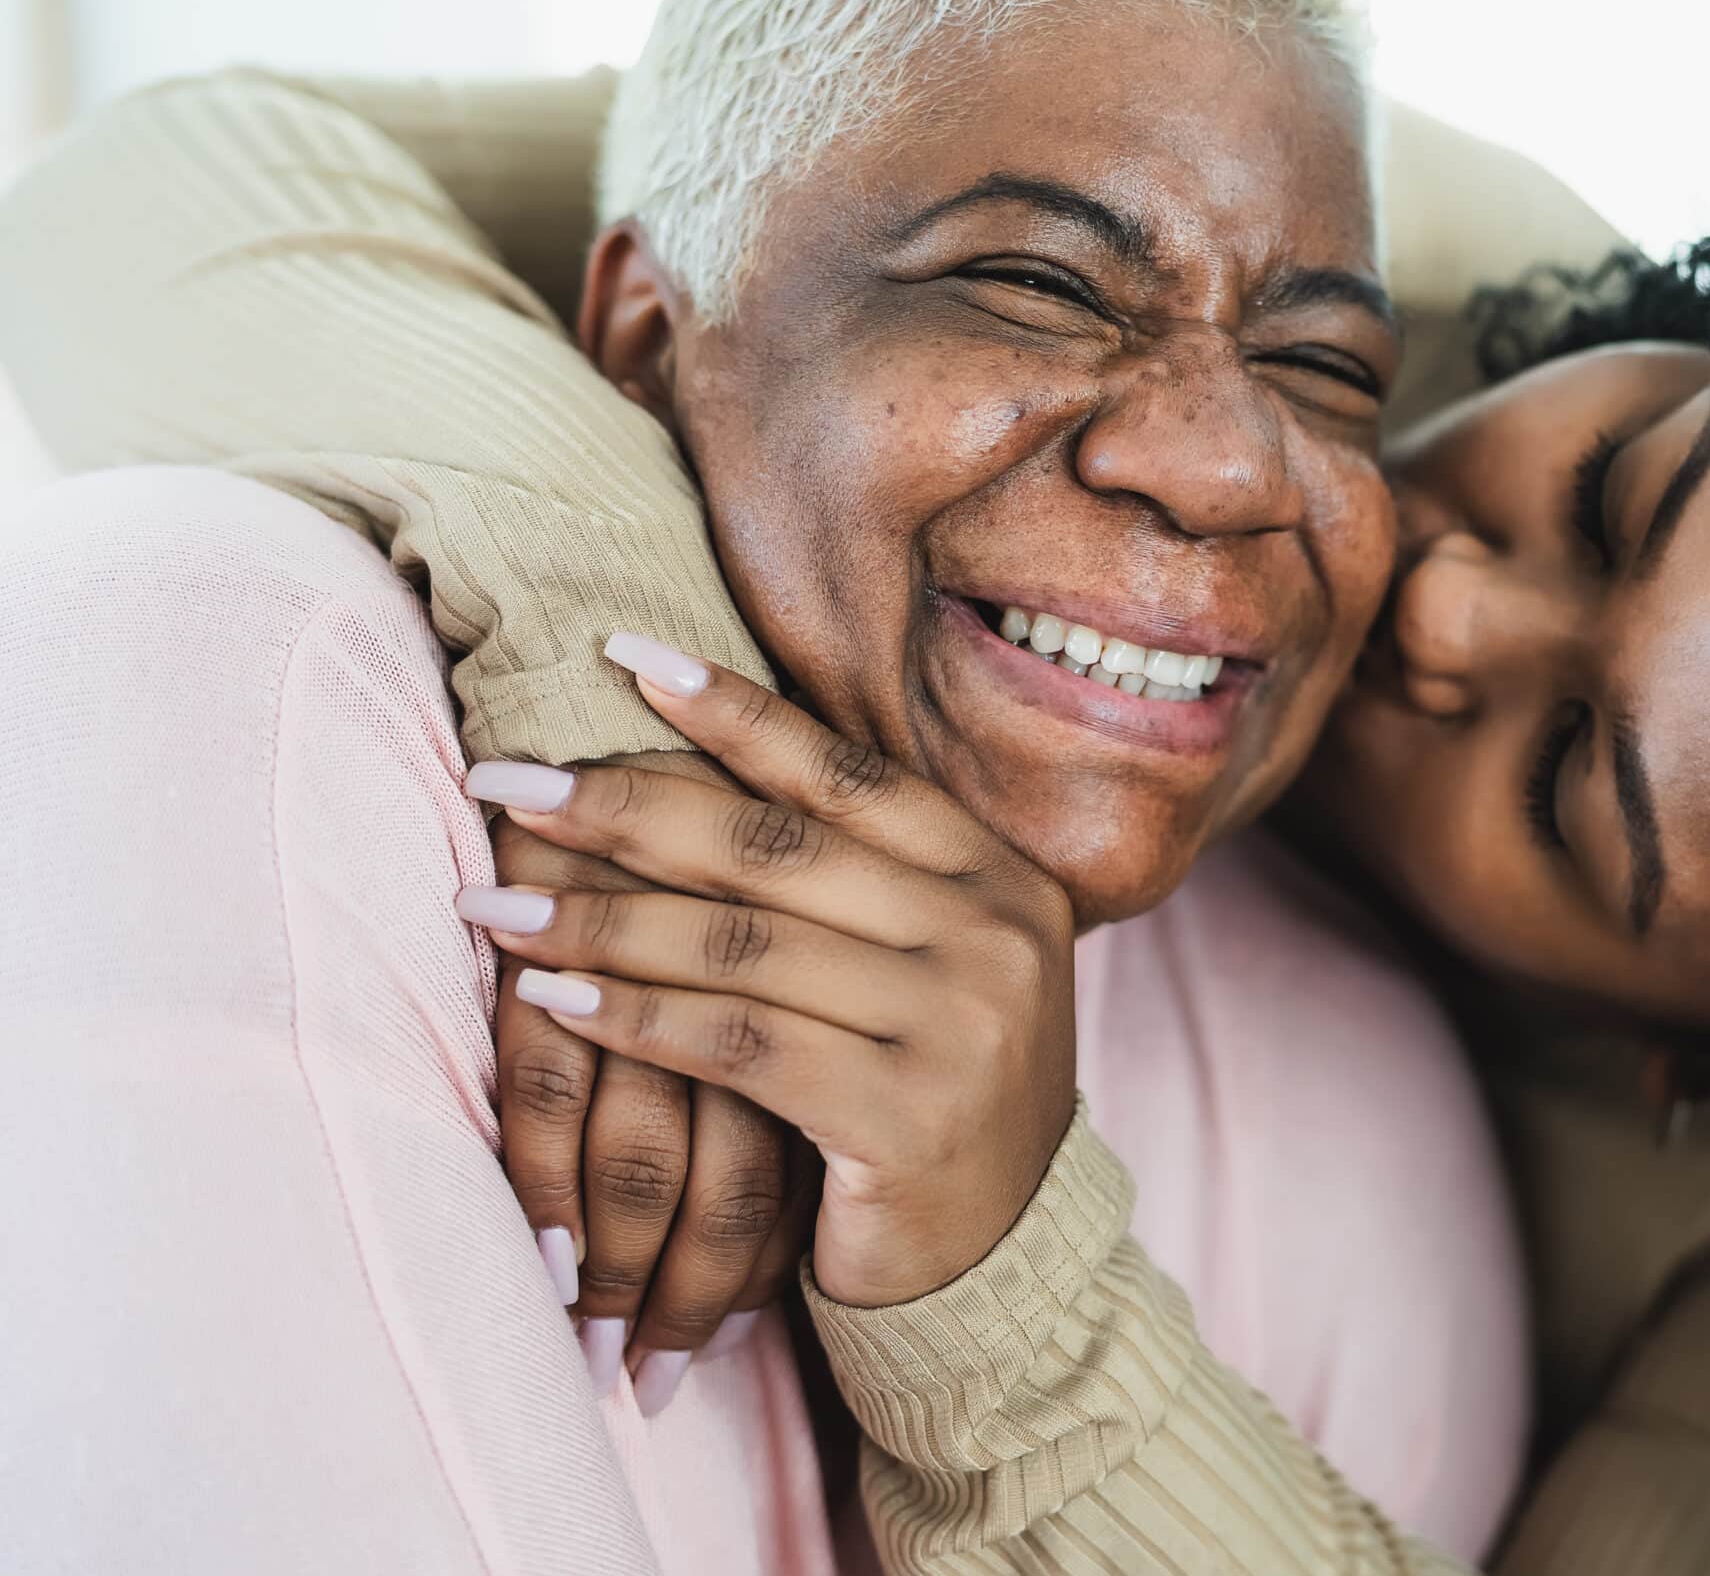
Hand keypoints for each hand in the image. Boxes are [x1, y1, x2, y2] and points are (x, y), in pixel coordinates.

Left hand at [463, 634, 1078, 1307]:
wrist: (998, 1267)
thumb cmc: (925, 1099)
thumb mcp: (922, 970)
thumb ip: (853, 882)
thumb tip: (691, 760)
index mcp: (1001, 881)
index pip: (848, 775)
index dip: (733, 713)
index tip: (622, 657)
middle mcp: (994, 938)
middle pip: (779, 848)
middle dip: (626, 805)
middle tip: (509, 780)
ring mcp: (960, 1028)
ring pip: (744, 946)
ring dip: (599, 919)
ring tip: (493, 902)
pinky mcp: (906, 1120)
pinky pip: (739, 1048)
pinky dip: (634, 1017)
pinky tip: (552, 999)